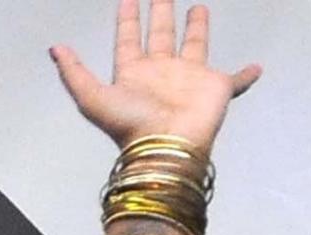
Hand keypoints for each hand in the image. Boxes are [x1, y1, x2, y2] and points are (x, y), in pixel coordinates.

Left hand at [52, 0, 258, 151]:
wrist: (166, 145)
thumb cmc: (130, 123)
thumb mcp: (91, 97)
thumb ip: (73, 72)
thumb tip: (54, 48)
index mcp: (134, 73)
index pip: (128, 39)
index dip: (127, 19)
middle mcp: (162, 72)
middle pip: (161, 35)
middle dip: (160, 14)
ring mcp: (190, 79)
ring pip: (195, 46)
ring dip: (197, 29)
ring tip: (198, 9)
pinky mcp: (217, 88)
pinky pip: (236, 81)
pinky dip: (246, 75)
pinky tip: (256, 67)